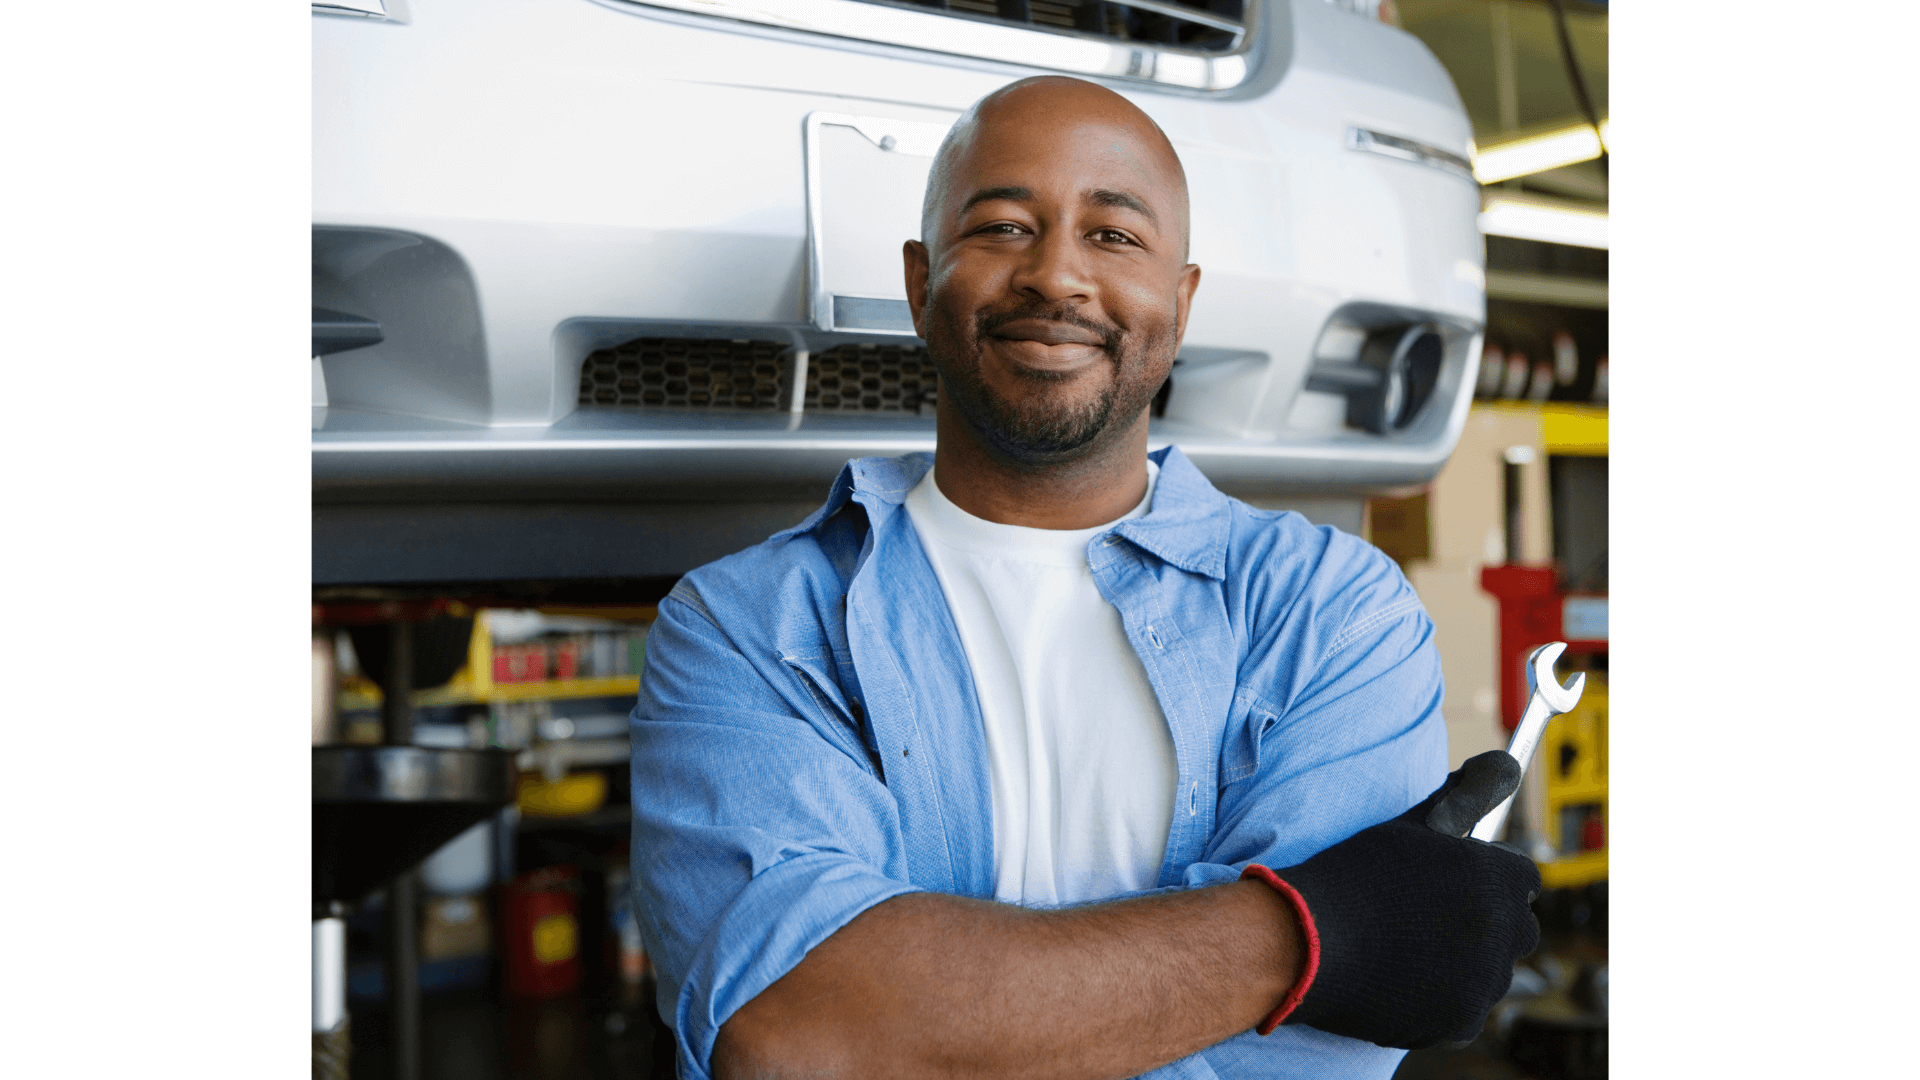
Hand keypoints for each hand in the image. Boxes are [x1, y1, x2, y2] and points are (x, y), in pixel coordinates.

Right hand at [1260, 751, 1541, 1048]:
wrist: (1306, 938)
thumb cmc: (1356, 874)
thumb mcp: (1414, 824)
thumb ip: (1467, 795)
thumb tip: (1509, 764)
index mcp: (1498, 877)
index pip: (1521, 879)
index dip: (1486, 880)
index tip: (1452, 886)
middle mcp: (1504, 929)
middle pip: (1516, 929)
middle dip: (1484, 925)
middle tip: (1428, 920)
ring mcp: (1486, 980)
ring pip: (1490, 972)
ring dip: (1463, 966)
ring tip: (1406, 949)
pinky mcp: (1463, 1021)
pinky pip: (1465, 1010)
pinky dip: (1440, 1002)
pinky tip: (1399, 979)